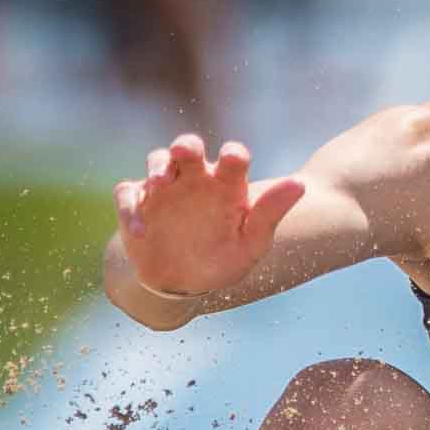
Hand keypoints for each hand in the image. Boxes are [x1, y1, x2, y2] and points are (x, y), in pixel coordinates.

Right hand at [113, 133, 304, 296]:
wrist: (183, 283)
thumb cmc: (223, 258)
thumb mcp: (251, 243)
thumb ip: (271, 213)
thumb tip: (301, 184)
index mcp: (226, 185)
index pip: (232, 159)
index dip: (233, 155)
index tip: (233, 159)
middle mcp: (195, 180)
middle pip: (188, 148)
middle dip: (186, 145)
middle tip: (185, 151)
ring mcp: (164, 189)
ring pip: (157, 161)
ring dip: (157, 166)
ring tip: (160, 182)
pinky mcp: (137, 204)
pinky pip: (129, 195)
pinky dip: (131, 209)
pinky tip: (141, 231)